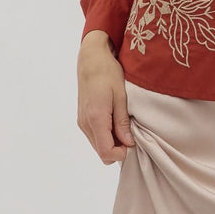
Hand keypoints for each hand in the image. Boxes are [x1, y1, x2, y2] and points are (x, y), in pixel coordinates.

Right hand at [77, 30, 134, 163]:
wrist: (91, 59)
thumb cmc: (107, 73)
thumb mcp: (120, 96)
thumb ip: (122, 122)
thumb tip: (128, 143)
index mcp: (96, 118)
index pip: (106, 151)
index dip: (120, 154)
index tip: (132, 143)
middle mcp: (85, 123)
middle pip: (101, 152)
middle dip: (117, 149)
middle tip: (130, 133)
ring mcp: (82, 121)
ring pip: (97, 145)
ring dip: (111, 142)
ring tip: (124, 124)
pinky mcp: (82, 118)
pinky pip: (94, 136)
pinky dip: (105, 135)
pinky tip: (115, 121)